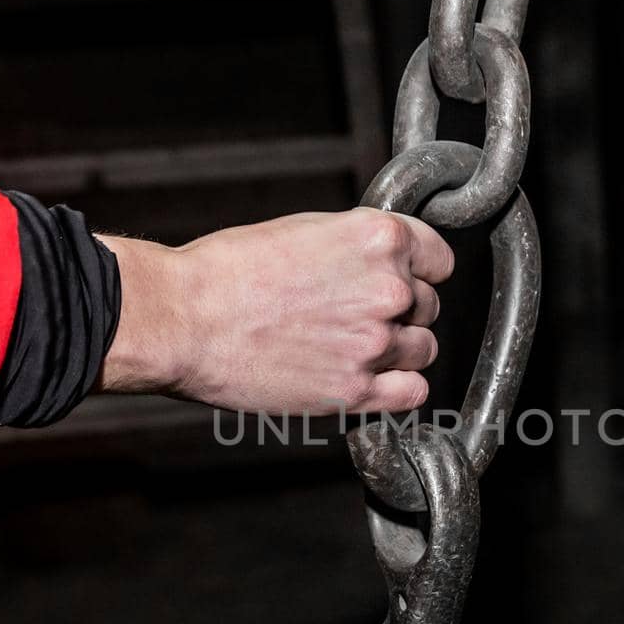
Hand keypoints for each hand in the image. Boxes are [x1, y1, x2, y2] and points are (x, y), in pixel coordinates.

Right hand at [96, 209, 454, 414]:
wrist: (184, 319)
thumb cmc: (228, 272)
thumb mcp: (303, 231)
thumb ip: (355, 247)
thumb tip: (382, 262)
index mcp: (378, 239)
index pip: (438, 259)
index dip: (419, 270)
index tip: (405, 280)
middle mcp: (388, 289)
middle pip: (427, 306)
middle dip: (400, 311)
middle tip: (355, 315)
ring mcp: (375, 342)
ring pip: (422, 349)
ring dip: (398, 350)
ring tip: (353, 347)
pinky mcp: (356, 390)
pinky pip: (412, 392)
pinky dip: (398, 388)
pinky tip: (369, 379)